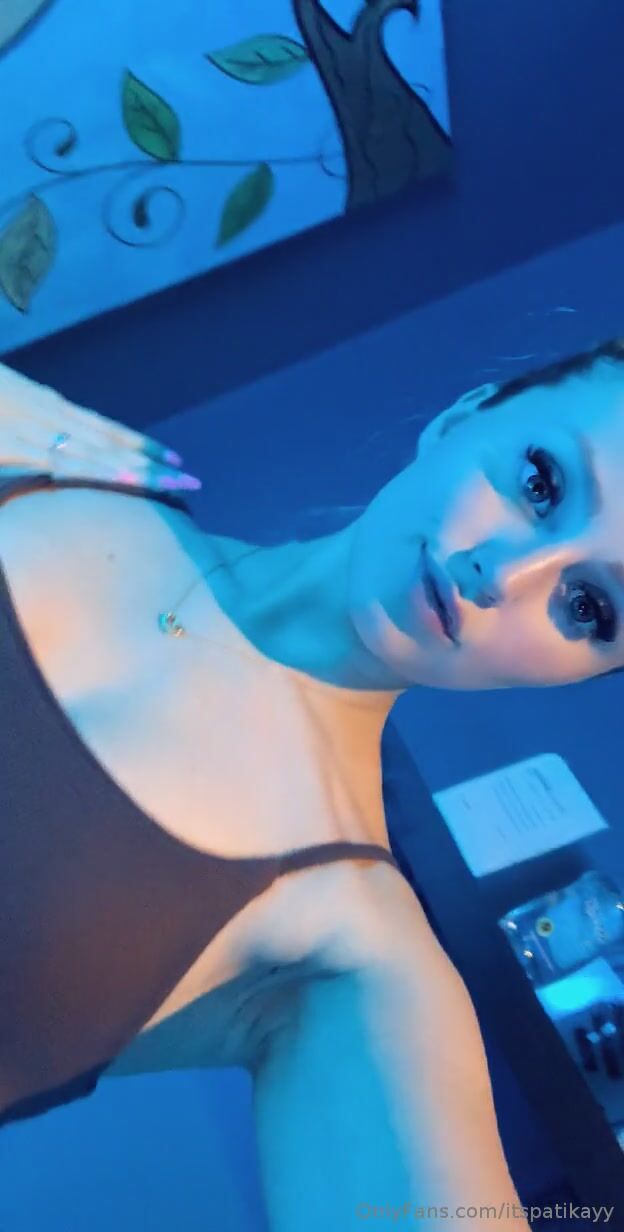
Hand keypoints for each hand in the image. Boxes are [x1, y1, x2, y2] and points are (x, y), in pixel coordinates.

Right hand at [0, 363, 200, 492]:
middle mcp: (49, 414)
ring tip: (177, 485)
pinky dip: (99, 468)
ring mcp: (35, 426)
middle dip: (155, 465)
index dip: (140, 444)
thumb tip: (48, 452)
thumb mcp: (7, 418)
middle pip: (112, 443)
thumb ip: (27, 438)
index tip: (174, 459)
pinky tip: (129, 477)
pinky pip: (65, 458)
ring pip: (98, 452)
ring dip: (140, 470)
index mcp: (47, 406)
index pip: (105, 430)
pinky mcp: (16, 440)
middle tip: (196, 482)